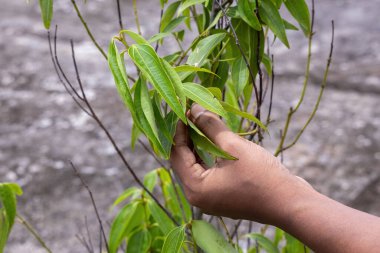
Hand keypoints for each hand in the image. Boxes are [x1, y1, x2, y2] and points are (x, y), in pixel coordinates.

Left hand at [170, 104, 312, 224]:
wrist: (291, 203)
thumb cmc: (261, 176)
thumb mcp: (233, 146)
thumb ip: (210, 126)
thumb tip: (194, 108)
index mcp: (195, 188)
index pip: (177, 153)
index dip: (179, 129)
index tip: (184, 108)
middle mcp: (198, 196)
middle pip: (183, 160)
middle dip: (186, 136)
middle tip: (191, 113)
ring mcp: (211, 198)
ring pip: (196, 166)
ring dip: (197, 144)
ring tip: (200, 121)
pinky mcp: (223, 196)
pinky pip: (208, 173)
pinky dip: (208, 155)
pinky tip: (213, 139)